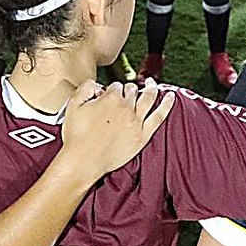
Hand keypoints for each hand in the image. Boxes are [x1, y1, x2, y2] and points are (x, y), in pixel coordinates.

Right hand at [59, 79, 175, 179]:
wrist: (83, 161)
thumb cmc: (76, 136)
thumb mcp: (73, 105)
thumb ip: (85, 88)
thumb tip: (96, 84)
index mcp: (110, 98)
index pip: (116, 86)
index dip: (110, 91)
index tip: (106, 97)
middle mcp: (126, 107)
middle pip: (132, 90)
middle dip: (128, 90)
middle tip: (124, 95)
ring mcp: (136, 122)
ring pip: (148, 97)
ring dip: (152, 88)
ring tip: (152, 83)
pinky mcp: (143, 136)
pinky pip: (159, 116)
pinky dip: (167, 105)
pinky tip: (172, 97)